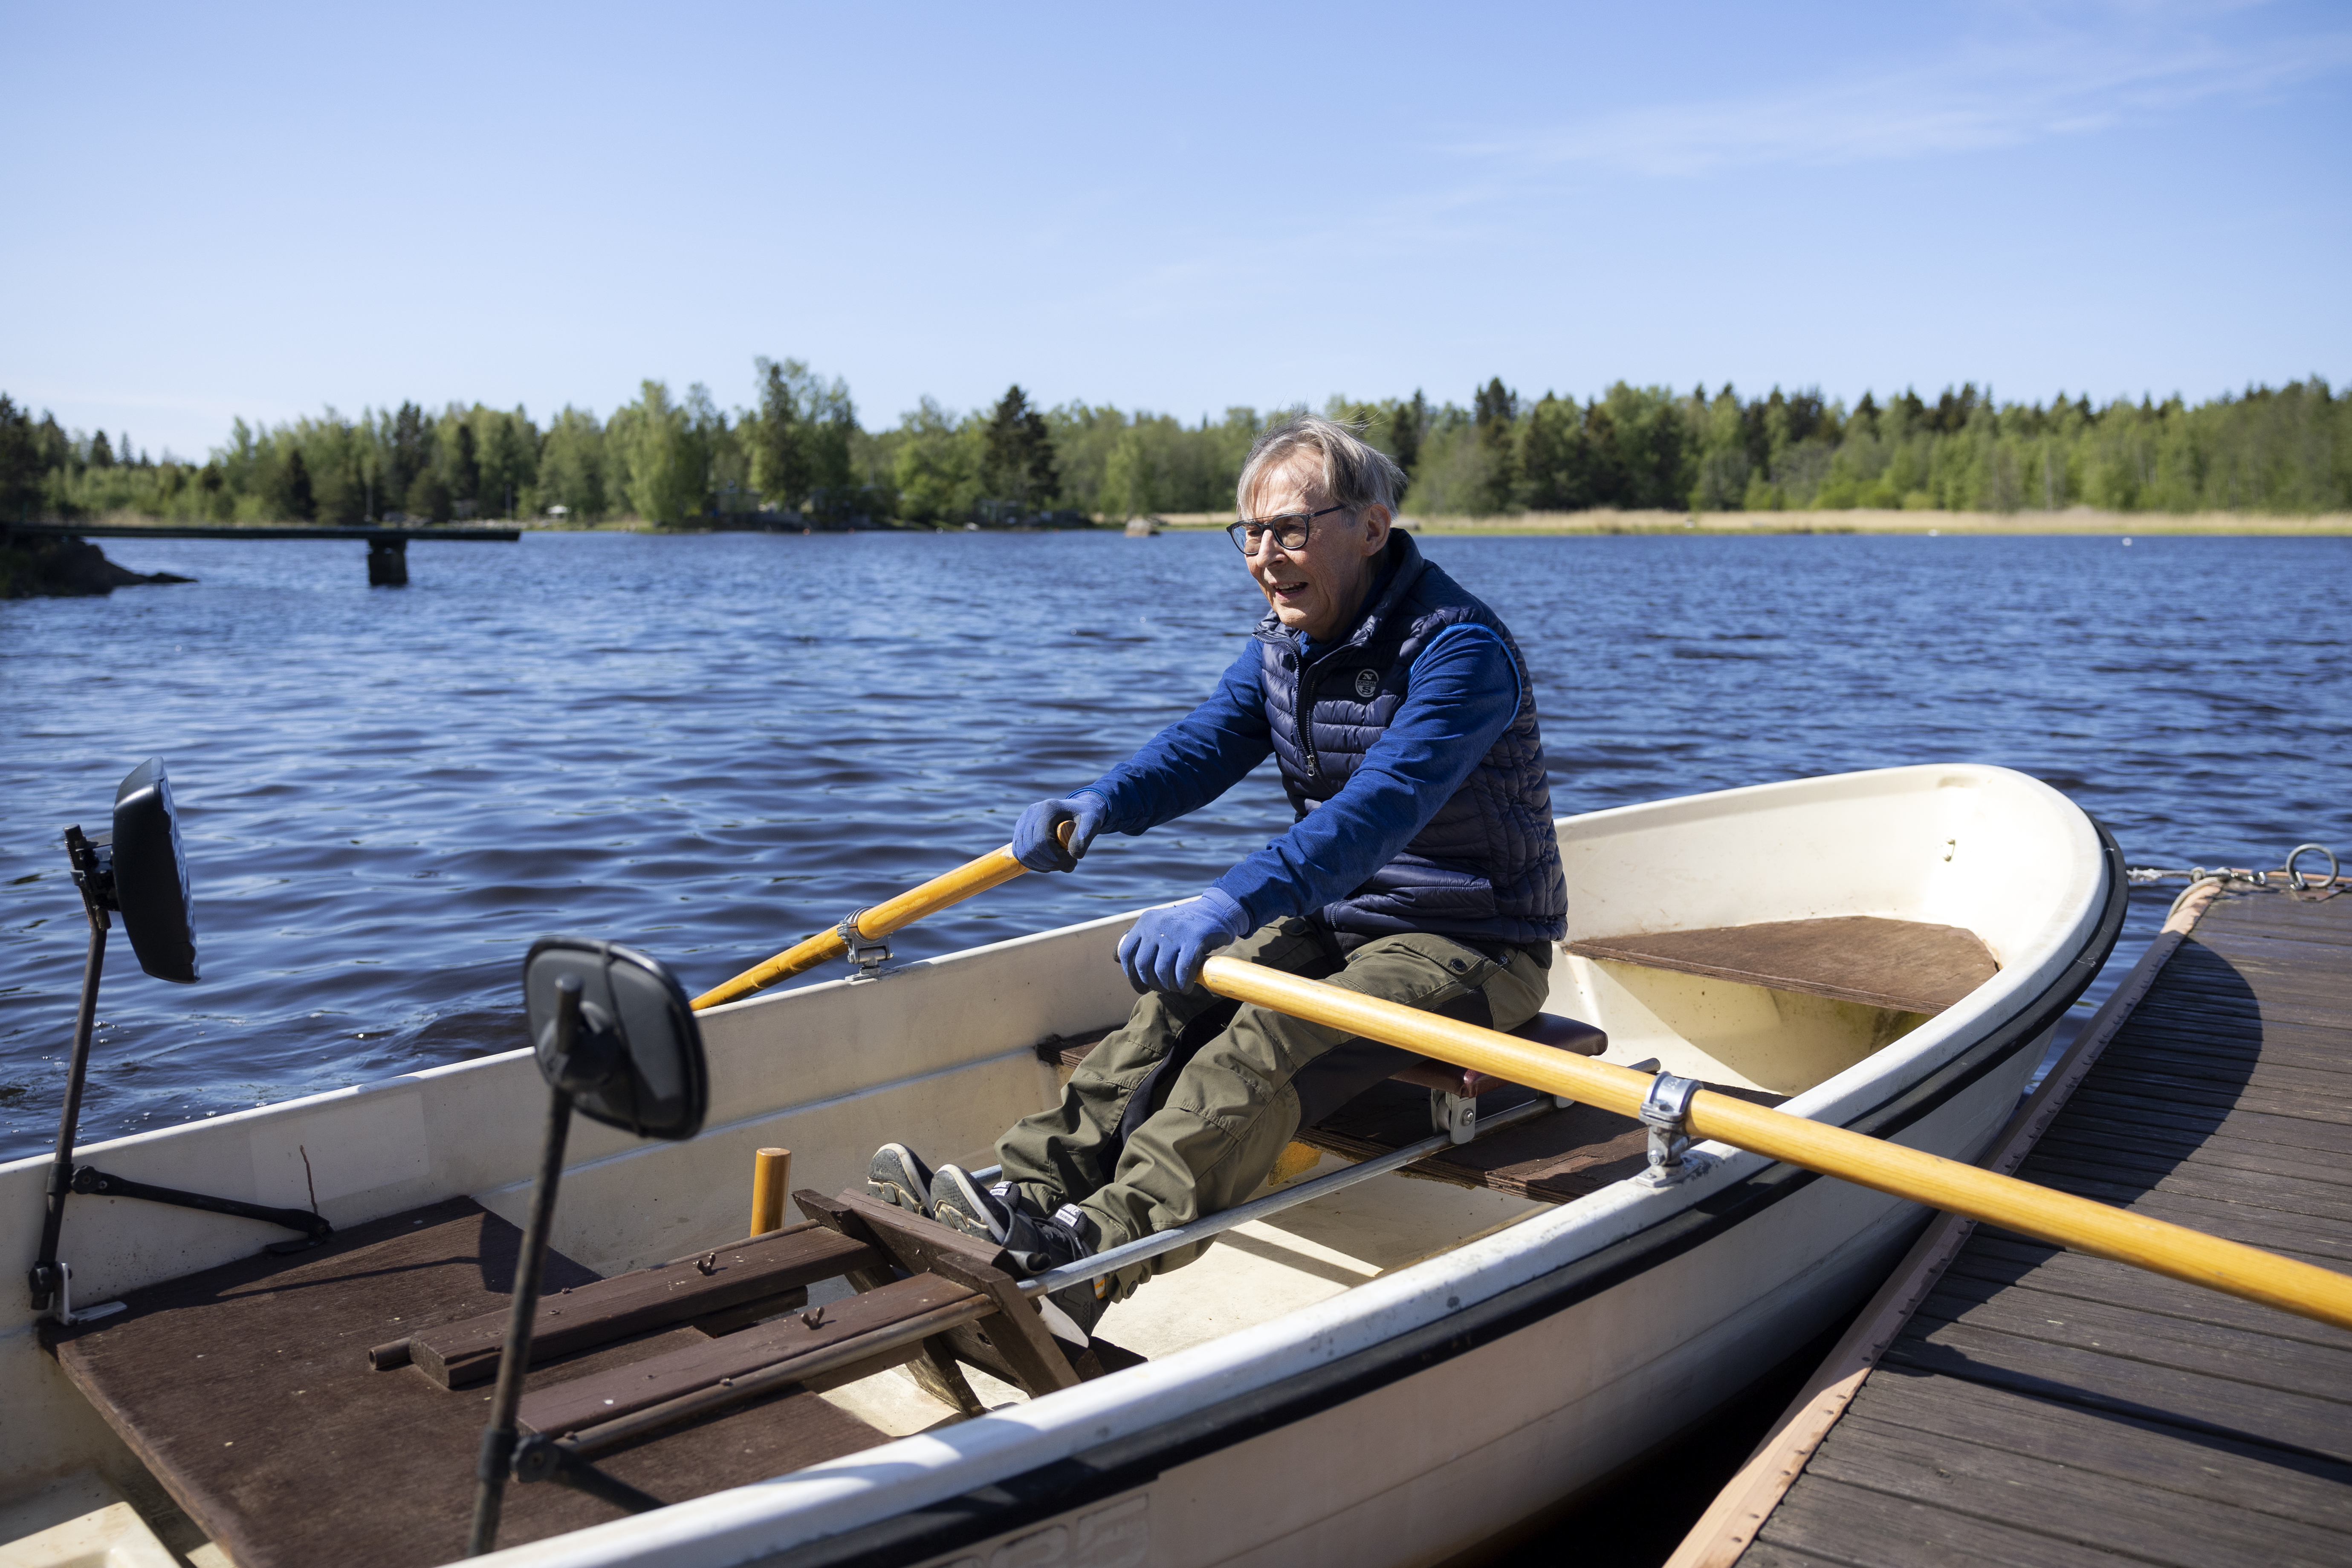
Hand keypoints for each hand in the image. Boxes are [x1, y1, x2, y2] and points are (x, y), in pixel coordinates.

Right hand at [1014, 794, 1107, 872]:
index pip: (1042, 840)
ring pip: (1022, 853)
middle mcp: (1031, 812)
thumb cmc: (1085, 815)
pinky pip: (1019, 853)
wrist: (1076, 809)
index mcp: (1048, 808)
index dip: (1055, 857)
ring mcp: (1023, 821)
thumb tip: (1075, 855)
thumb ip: (1085, 836)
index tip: (1072, 863)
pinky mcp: (1020, 830)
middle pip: (1030, 848)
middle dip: (1049, 863)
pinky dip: (1032, 863)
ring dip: (1041, 865)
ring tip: (1059, 864)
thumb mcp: (1091, 822)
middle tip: (1067, 865)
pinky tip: (1048, 864)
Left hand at [1118, 890, 1250, 993]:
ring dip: (1168, 986)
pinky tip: (1186, 987)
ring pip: (1162, 971)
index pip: (1127, 952)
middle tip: (1161, 989)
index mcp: (1146, 922)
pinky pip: (1182, 971)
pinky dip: (1182, 984)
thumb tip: (1117, 960)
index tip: (1141, 985)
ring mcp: (1175, 932)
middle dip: (1151, 984)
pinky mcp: (1194, 940)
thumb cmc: (1186, 925)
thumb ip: (1142, 939)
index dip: (1131, 974)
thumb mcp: (1160, 924)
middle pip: (1143, 966)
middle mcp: (1157, 925)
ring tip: (1174, 988)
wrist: (1217, 910)